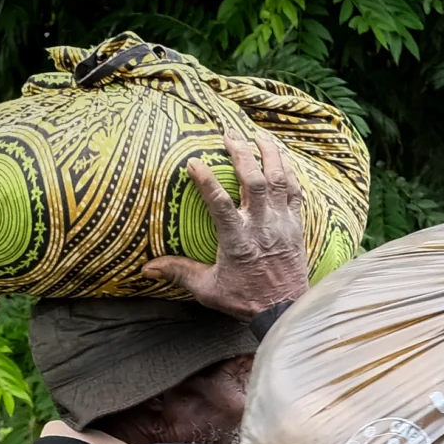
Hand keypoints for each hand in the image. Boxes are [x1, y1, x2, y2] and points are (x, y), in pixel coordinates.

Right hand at [141, 130, 309, 318]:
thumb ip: (179, 273)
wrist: (286, 310)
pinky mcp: (297, 226)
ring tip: (258, 135)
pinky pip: (296, 193)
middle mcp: (262, 227)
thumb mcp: (208, 289)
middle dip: (242, 153)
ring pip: (280, 181)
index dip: (207, 180)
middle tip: (229, 133)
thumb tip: (147, 269)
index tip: (193, 161)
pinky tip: (282, 159)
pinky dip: (290, 173)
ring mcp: (283, 225)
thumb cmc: (245, 300)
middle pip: (255, 182)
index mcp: (237, 241)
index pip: (219, 204)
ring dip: (270, 155)